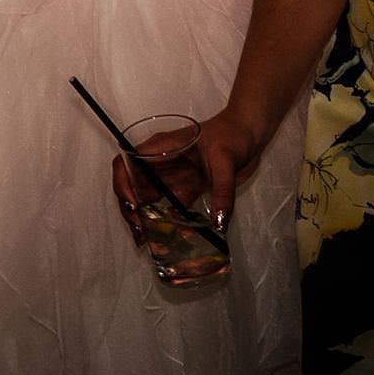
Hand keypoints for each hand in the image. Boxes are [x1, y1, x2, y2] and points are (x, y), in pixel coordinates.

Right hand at [110, 111, 262, 243]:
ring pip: (151, 199)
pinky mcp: (189, 187)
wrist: (250, 133)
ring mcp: (175, 176)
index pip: (127, 163)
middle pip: (134, 186)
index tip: (133, 206)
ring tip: (151, 241)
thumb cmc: (232, 134)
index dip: (123, 184)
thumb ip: (222, 191)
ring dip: (148, 219)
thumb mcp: (225, 160)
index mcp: (160, 148)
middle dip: (132, 210)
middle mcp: (162, 163)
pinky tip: (178, 237)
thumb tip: (218, 223)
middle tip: (141, 232)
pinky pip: (175, 207)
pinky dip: (173, 223)